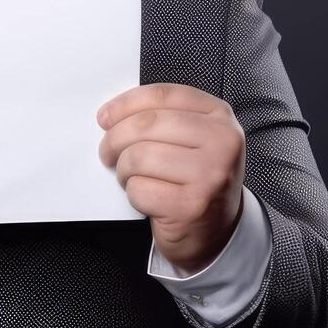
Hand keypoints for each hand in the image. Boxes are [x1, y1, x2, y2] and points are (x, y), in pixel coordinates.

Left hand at [97, 83, 245, 274]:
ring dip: (123, 169)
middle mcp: (221, 143)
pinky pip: (140, 189)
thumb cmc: (196, 180)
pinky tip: (146, 196)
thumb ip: (164, 118)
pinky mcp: (192, 206)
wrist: (216, 231)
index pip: (163, 96)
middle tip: (107, 151)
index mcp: (220, 116)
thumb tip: (112, 114)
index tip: (105, 116)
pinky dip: (132, 193)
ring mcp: (210, 175)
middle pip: (147, 125)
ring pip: (139, 157)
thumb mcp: (195, 139)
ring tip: (130, 176)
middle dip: (115, 138)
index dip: (125, 104)